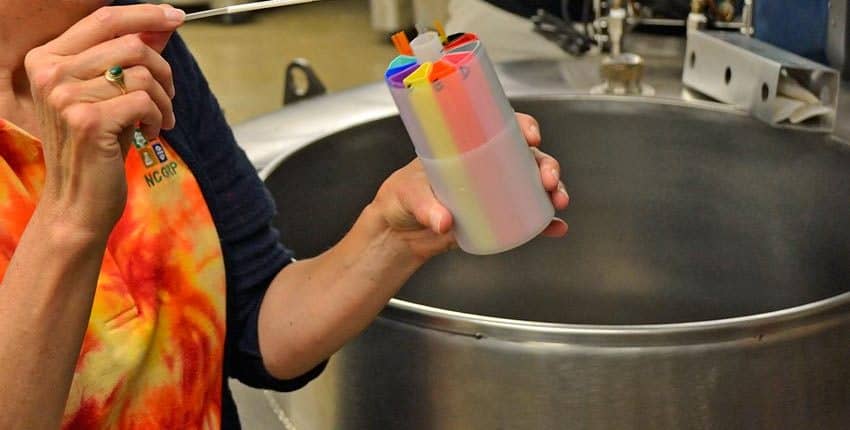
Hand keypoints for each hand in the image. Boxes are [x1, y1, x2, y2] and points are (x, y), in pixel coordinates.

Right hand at [24, 4, 183, 237]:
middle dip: (163, 69)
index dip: (144, 13)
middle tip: (169, 95)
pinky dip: (159, 117)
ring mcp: (66, 96)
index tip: (175, 16)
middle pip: (130, 44)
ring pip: (143, 73)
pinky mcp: (88, 121)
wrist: (78, 201)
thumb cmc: (96, 148)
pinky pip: (146, 101)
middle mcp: (50, 73)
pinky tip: (151, 133)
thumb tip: (163, 23)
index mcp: (48, 59)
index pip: (102, 19)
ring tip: (160, 119)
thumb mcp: (110, 96)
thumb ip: (130, 58)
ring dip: (165, 99)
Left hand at [370, 113, 569, 259]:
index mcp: (468, 147)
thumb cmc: (400, 199)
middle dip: (546, 164)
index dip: (523, 126)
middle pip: (527, 157)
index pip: (501, 128)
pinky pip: (527, 219)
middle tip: (547, 179)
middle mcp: (487, 166)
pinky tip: (556, 228)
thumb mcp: (408, 194)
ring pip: (533, 185)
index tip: (531, 136)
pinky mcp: (496, 219)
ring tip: (557, 202)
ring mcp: (494, 193)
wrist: (398, 233)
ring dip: (552, 190)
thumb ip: (425, 207)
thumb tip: (444, 221)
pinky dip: (544, 223)